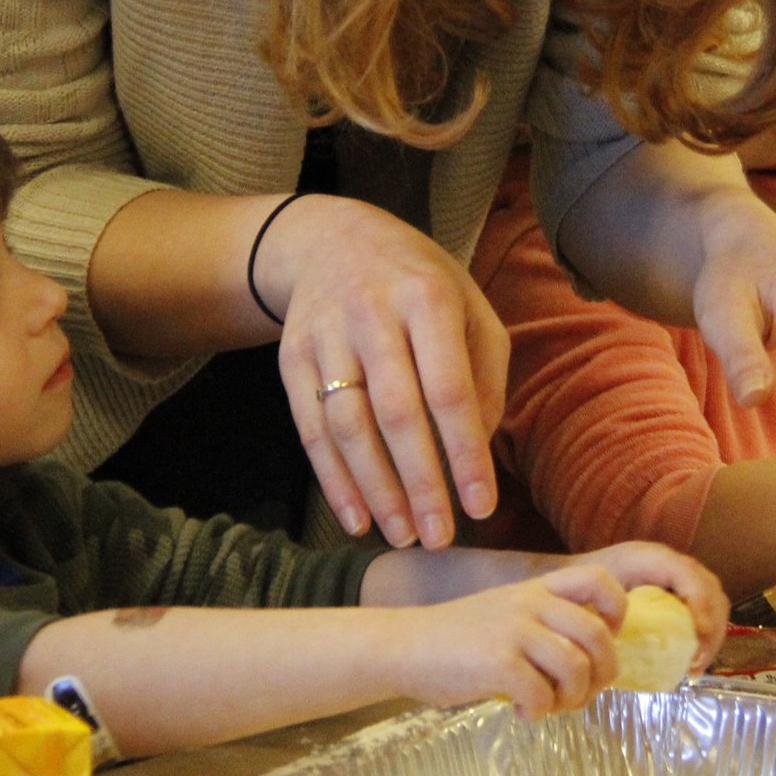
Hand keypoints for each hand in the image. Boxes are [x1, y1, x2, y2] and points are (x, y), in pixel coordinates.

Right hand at [257, 194, 508, 548]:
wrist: (330, 239)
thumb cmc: (418, 284)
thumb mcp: (469, 306)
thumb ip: (483, 373)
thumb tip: (475, 447)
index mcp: (427, 297)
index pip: (449, 389)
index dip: (464, 453)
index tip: (480, 505)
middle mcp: (371, 313)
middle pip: (395, 412)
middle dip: (420, 483)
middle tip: (438, 537)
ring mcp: (325, 335)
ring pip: (348, 425)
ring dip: (375, 489)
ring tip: (401, 535)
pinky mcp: (291, 357)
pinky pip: (311, 428)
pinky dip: (333, 479)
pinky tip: (357, 516)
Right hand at [393, 563, 628, 719]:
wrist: (403, 647)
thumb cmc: (456, 640)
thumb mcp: (505, 614)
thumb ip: (545, 625)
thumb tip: (591, 663)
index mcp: (536, 588)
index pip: (599, 579)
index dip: (617, 612)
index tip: (607, 639)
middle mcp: (531, 602)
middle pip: (599, 634)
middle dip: (603, 673)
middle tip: (584, 693)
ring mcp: (515, 631)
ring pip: (577, 667)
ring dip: (574, 698)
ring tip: (552, 706)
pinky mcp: (498, 662)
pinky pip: (543, 695)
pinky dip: (540, 712)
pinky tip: (523, 713)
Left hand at [569, 542, 731, 670]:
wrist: (573, 580)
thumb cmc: (578, 589)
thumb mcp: (589, 598)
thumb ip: (607, 609)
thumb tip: (626, 642)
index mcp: (647, 558)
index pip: (686, 573)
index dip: (700, 602)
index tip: (699, 638)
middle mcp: (668, 563)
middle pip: (709, 588)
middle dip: (713, 625)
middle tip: (698, 660)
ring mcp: (676, 577)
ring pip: (713, 600)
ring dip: (713, 634)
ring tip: (696, 665)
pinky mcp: (678, 593)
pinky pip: (705, 610)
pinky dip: (706, 635)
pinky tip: (692, 660)